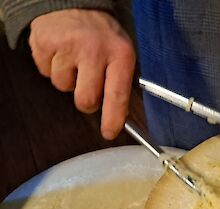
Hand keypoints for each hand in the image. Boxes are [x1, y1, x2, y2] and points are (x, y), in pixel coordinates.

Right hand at [29, 9, 135, 139]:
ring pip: (63, 87)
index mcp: (119, 55)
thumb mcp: (122, 53)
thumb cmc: (101, 35)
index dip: (112, 118)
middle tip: (88, 86)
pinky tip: (61, 53)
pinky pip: (46, 73)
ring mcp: (67, 47)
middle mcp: (94, 51)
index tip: (109, 133)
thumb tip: (121, 116)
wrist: (73, 2)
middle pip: (86, 100)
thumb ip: (122, 82)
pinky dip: (53, 67)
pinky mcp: (44, 44)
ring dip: (68, 80)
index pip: (117, 96)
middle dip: (86, 101)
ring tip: (75, 60)